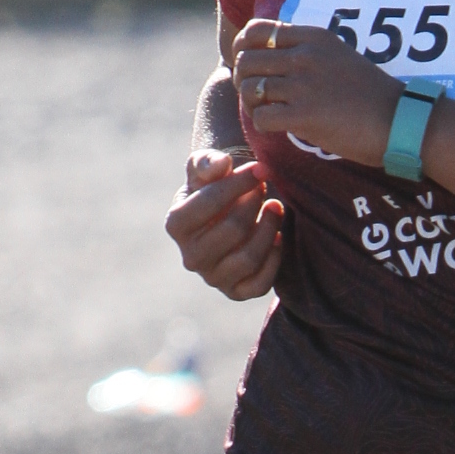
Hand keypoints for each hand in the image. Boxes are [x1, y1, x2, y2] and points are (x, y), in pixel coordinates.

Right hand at [166, 149, 281, 298]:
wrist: (225, 212)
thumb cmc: (213, 185)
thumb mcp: (205, 167)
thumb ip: (207, 161)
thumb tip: (221, 164)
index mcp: (176, 224)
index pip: (207, 203)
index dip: (238, 184)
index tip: (260, 169)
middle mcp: (190, 257)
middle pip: (233, 230)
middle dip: (255, 204)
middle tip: (265, 187)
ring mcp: (212, 278)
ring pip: (249, 258)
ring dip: (269, 228)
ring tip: (276, 207)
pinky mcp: (235, 293)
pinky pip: (260, 283)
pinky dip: (274, 258)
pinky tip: (278, 236)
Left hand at [232, 20, 399, 170]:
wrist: (399, 121)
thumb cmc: (371, 95)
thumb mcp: (340, 56)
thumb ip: (309, 52)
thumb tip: (274, 60)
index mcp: (313, 37)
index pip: (257, 30)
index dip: (243, 48)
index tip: (249, 63)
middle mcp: (304, 56)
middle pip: (247, 59)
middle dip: (243, 79)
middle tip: (255, 95)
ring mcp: (303, 84)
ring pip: (250, 88)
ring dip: (251, 103)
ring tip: (267, 111)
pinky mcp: (303, 115)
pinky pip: (260, 116)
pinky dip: (262, 123)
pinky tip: (278, 126)